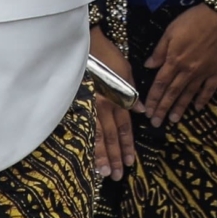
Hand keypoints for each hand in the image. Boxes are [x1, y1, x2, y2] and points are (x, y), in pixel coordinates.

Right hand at [90, 27, 138, 179]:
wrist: (84, 42)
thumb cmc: (107, 54)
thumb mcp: (126, 70)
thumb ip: (132, 92)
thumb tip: (141, 109)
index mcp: (117, 97)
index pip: (125, 127)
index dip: (128, 145)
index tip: (131, 162)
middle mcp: (103, 105)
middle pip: (111, 136)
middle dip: (115, 156)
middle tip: (117, 175)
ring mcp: (88, 105)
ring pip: (96, 135)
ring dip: (100, 155)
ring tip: (103, 172)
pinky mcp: (75, 102)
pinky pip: (82, 126)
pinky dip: (85, 141)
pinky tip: (85, 154)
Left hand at [141, 4, 216, 126]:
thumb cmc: (193, 20)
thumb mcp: (171, 31)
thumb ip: (160, 50)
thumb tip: (148, 66)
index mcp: (174, 60)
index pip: (160, 84)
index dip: (153, 99)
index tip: (147, 111)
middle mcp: (187, 71)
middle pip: (172, 93)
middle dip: (163, 109)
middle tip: (156, 123)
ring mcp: (203, 73)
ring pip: (189, 94)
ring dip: (180, 108)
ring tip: (173, 120)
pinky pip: (209, 89)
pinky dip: (203, 100)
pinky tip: (198, 108)